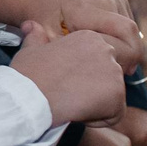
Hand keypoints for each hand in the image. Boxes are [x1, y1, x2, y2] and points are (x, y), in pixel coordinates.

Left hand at [0, 0, 143, 71]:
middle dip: (130, 53)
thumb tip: (103, 72)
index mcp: (86, 9)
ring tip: (109, 56)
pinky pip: (128, 21)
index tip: (123, 71)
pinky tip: (107, 44)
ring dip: (126, 44)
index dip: (130, 54)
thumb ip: (76, 56)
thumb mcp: (52, 42)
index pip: (125, 31)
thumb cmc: (43, 21)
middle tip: (120, 70)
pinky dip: (122, 36)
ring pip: (132, 29)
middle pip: (131, 31)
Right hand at [10, 21, 127, 128]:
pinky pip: (115, 114)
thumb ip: (37, 37)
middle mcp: (106, 50)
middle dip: (92, 89)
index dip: (80, 76)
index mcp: (89, 38)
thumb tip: (31, 26)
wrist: (30, 97)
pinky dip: (99, 120)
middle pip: (107, 78)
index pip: (96, 63)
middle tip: (69, 95)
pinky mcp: (118, 95)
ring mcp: (114, 72)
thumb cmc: (28, 75)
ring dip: (95, 105)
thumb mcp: (30, 49)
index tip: (64, 82)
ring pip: (112, 97)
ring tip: (72, 104)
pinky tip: (79, 114)